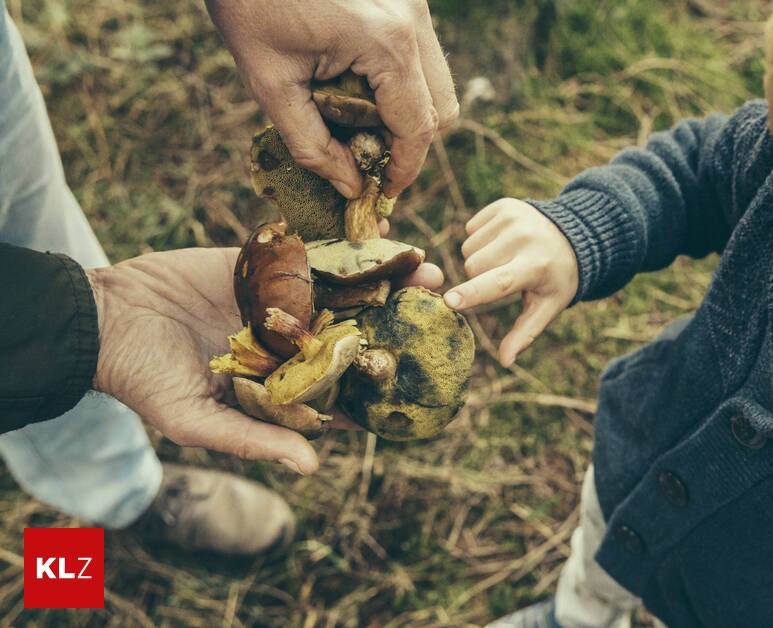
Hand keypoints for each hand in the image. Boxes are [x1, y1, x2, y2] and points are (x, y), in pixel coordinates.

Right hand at [88, 247, 443, 473]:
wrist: (105, 318)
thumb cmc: (147, 382)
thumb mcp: (199, 421)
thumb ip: (256, 439)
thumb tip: (313, 467)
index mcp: (284, 385)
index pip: (346, 387)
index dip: (384, 380)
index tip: (426, 371)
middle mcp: (291, 343)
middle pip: (358, 331)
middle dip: (399, 320)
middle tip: (441, 305)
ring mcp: (280, 302)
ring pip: (344, 290)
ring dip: (385, 279)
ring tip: (426, 267)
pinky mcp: (262, 266)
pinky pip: (311, 255)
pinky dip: (344, 246)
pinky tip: (382, 234)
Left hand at [205, 0, 457, 197]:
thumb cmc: (248, 4)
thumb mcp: (270, 83)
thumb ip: (312, 144)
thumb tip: (350, 187)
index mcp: (386, 44)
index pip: (417, 128)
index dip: (403, 170)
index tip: (382, 193)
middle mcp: (412, 21)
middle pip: (442, 109)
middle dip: (410, 143)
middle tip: (369, 160)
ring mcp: (413, 5)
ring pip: (437, 82)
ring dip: (408, 111)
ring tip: (359, 122)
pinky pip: (421, 55)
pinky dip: (400, 81)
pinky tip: (356, 83)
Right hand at [444, 199, 577, 366]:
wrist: (573, 235)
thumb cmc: (555, 279)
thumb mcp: (547, 307)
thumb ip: (525, 334)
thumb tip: (505, 361)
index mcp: (535, 267)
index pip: (499, 283)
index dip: (473, 294)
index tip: (450, 301)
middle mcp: (524, 238)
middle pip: (473, 266)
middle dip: (479, 277)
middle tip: (505, 275)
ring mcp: (513, 217)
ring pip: (468, 248)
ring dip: (480, 258)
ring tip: (506, 258)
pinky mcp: (504, 205)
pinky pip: (471, 228)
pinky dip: (481, 239)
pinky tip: (503, 241)